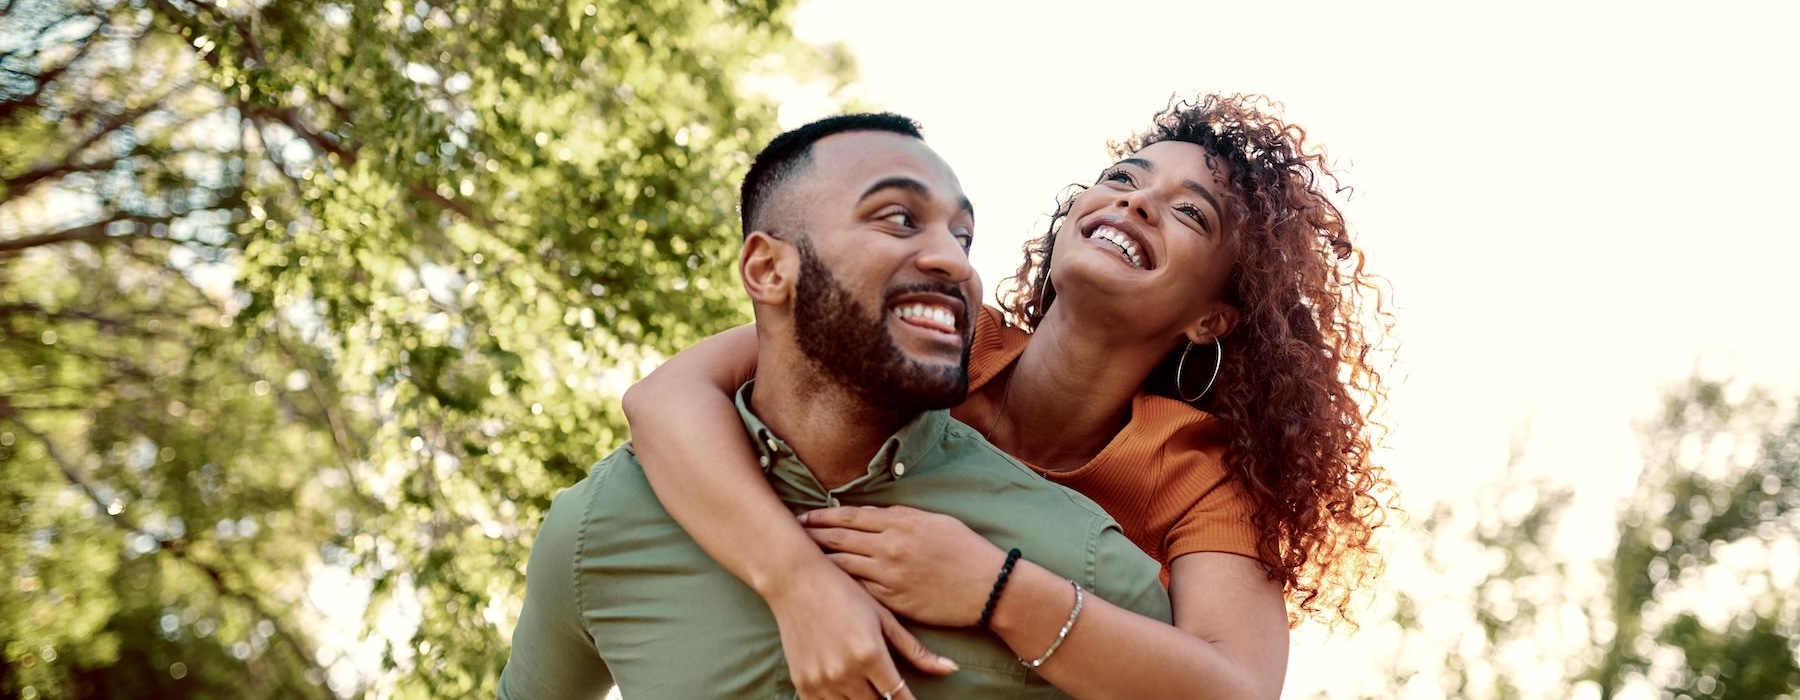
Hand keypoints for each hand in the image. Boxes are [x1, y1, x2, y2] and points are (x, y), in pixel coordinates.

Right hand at [764, 559, 955, 698]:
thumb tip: (950, 670)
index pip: (899, 697)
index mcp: (869, 655)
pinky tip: (850, 693)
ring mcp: (820, 680)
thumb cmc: (844, 592)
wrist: (795, 581)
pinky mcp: (801, 682)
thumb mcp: (883, 618)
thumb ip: (915, 650)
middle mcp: (844, 672)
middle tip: (895, 694)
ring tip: (873, 690)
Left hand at [800, 505, 1008, 626]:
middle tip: (791, 534)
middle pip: (839, 539)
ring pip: (842, 566)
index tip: (804, 516)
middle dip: (812, 535)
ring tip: (799, 559)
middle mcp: (890, 547)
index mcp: (900, 523)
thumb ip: (901, 516)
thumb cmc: (965, 550)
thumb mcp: (934, 521)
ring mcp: (889, 576)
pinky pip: (858, 591)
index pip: (850, 516)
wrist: (988, 587)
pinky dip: (839, 586)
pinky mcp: (893, 601)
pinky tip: (825, 585)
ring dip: (818, 561)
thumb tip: (873, 515)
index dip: (823, 516)